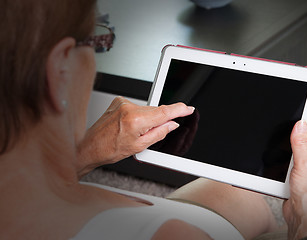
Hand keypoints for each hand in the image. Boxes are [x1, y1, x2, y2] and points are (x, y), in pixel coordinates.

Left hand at [76, 96, 194, 176]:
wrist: (90, 146)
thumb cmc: (110, 149)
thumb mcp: (139, 146)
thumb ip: (159, 133)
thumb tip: (172, 124)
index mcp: (136, 121)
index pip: (164, 112)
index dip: (179, 110)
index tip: (188, 108)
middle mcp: (129, 108)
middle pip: (156, 111)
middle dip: (159, 120)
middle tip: (148, 134)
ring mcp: (123, 103)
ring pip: (147, 109)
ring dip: (147, 119)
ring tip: (133, 132)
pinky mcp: (119, 101)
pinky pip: (137, 107)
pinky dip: (138, 115)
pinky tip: (129, 125)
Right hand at [283, 120, 306, 239]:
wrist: (302, 216)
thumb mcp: (304, 162)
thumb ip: (301, 142)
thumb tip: (300, 124)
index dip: (298, 130)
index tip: (288, 124)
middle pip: (296, 145)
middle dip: (285, 148)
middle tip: (285, 154)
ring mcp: (303, 171)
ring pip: (287, 157)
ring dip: (280, 162)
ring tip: (283, 169)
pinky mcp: (293, 179)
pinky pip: (282, 168)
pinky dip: (277, 170)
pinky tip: (279, 176)